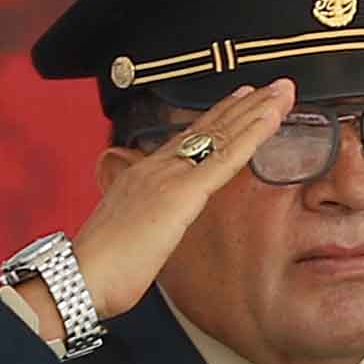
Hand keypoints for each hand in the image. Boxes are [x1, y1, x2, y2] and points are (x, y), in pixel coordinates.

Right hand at [5, 79, 297, 350]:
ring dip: (257, 110)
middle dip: (244, 104)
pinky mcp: (183, 193)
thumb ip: (146, 219)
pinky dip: (253, 134)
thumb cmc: (100, 268)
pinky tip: (273, 118)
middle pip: (208, 127)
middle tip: (273, 86)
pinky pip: (227, 157)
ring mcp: (169, 176)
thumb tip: (155, 223)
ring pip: (222, 134)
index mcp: (141, 174)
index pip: (187, 138)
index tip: (241, 98)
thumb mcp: (127, 233)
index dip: (217, 116)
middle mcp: (155, 166)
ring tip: (282, 91)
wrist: (81, 277)